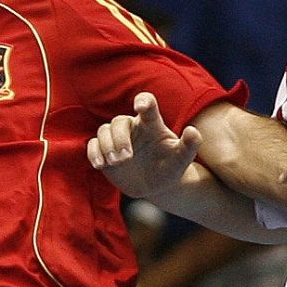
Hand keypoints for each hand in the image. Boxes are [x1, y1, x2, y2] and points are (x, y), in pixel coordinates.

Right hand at [88, 92, 202, 198]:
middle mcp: (133, 128)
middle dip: (120, 138)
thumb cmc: (171, 167)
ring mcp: (117, 139)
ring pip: (104, 130)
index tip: (140, 106)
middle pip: (119, 121)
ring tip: (116, 162)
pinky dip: (93, 153)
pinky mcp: (105, 152)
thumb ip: (190, 145)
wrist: (157, 185)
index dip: (143, 101)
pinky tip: (100, 165)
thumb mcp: (183, 158)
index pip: (147, 104)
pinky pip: (93, 144)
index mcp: (152, 124)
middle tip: (126, 157)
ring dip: (106, 145)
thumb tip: (193, 131)